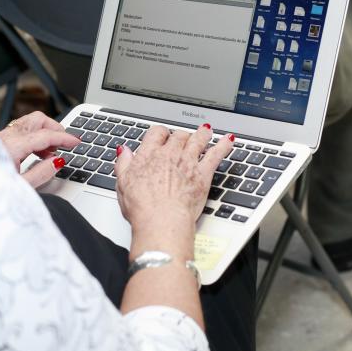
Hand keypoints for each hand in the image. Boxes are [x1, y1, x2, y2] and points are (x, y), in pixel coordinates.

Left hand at [0, 111, 80, 187]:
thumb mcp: (20, 188)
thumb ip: (41, 173)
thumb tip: (57, 161)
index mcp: (12, 147)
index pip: (45, 135)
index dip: (64, 138)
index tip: (77, 142)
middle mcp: (6, 137)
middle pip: (37, 120)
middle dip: (55, 128)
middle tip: (66, 142)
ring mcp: (1, 138)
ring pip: (29, 124)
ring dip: (45, 133)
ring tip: (53, 152)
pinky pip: (21, 132)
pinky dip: (35, 137)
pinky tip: (39, 154)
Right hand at [115, 125, 233, 257]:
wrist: (161, 220)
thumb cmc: (142, 207)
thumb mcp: (122, 183)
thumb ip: (123, 163)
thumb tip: (123, 151)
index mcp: (149, 155)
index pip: (157, 133)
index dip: (161, 133)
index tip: (163, 136)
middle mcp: (169, 154)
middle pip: (178, 135)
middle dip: (181, 135)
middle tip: (183, 138)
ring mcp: (188, 162)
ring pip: (198, 140)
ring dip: (203, 134)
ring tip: (206, 130)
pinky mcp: (202, 174)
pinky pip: (216, 155)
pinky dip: (223, 146)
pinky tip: (229, 141)